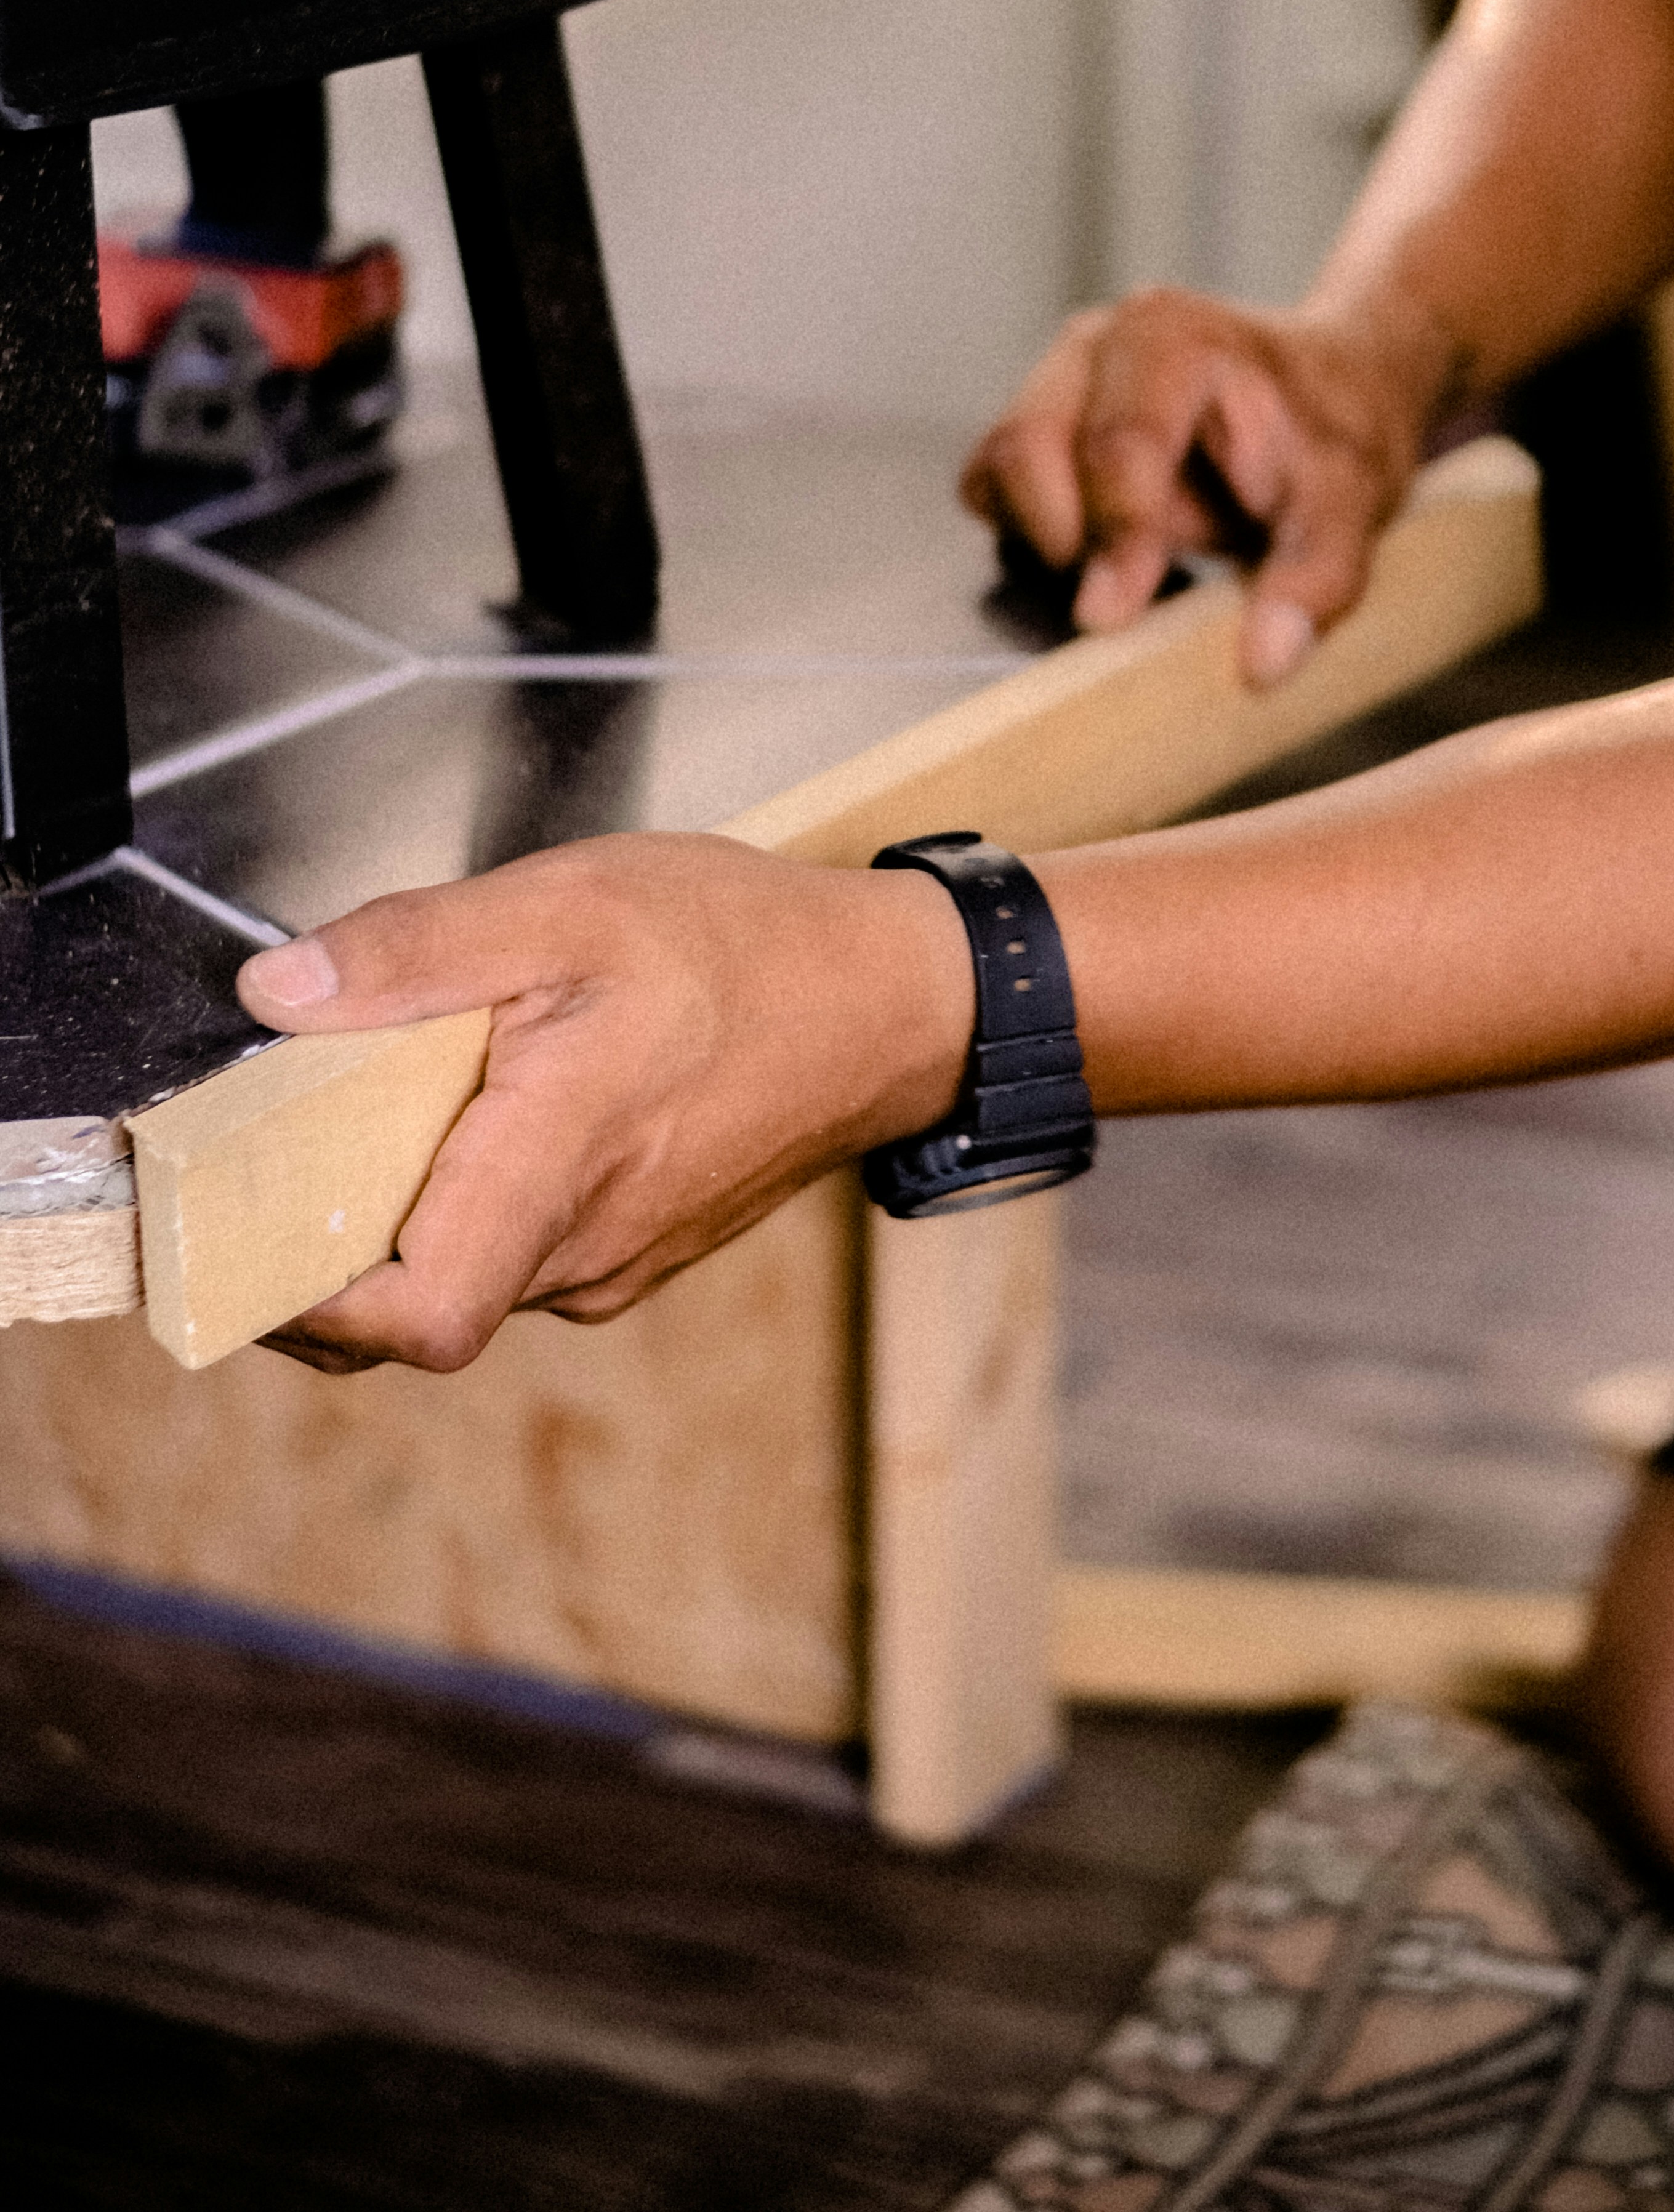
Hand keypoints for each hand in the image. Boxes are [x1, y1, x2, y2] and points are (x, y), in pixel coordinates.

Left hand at [231, 834, 968, 1373]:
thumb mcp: (568, 902)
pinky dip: (471, 1199)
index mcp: (561, 1166)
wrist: (892, 1002)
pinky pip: (516, 1252)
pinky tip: (486, 1107)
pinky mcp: (631, 1251)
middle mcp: (583, 1249)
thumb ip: (415, 947)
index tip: (234, 1238)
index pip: (415, 1317)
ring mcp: (612, 1262)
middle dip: (328, 1240)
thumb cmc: (747, 946)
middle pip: (412, 1302)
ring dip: (405, 1212)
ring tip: (391, 1101)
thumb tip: (274, 991)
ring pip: (463, 1274)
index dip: (308, 1304)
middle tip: (278, 1143)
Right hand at [961, 285, 1451, 683]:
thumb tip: (1262, 662)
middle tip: (1125, 602)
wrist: (1330, 388)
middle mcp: (1099, 342)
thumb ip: (1313, 580)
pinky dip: (1032, 534)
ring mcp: (1059, 376)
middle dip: (1066, 538)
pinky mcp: (1037, 418)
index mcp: (1175, 339)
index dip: (1114, 536)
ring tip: (1138, 562)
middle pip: (1027, 447)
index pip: (1120, 443)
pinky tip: (1109, 550)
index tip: (1110, 619)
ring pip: (998, 469)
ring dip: (1051, 538)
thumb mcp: (1352, 506)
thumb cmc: (1334, 438)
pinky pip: (993, 487)